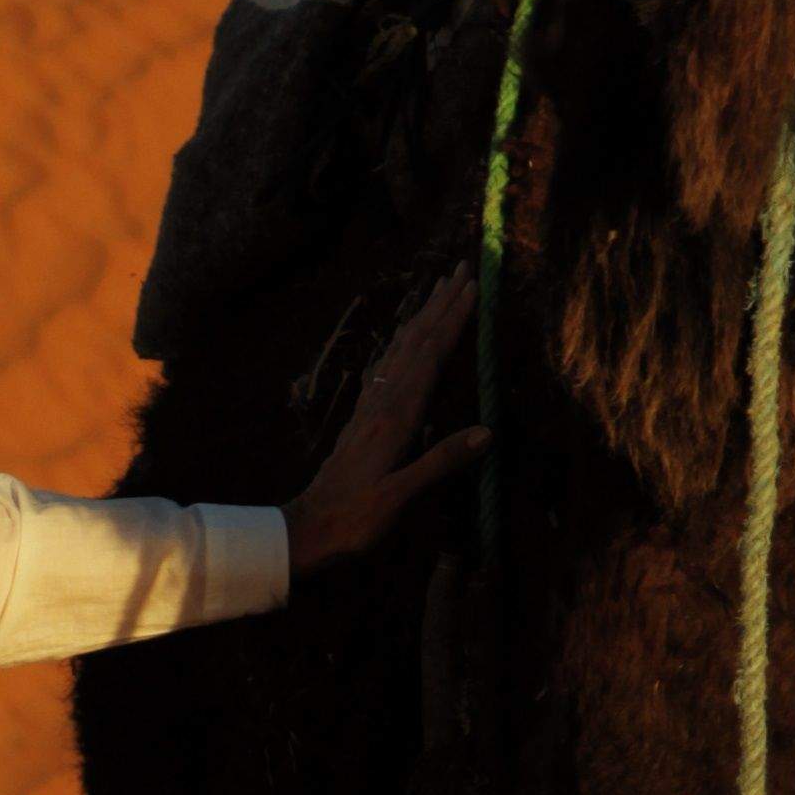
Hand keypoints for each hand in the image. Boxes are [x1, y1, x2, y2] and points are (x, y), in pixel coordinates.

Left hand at [284, 267, 484, 580]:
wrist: (308, 527)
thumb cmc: (354, 517)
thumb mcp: (400, 495)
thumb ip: (441, 461)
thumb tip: (487, 433)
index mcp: (396, 415)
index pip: (431, 355)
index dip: (454, 320)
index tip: (473, 287)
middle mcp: (383, 402)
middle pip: (416, 341)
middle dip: (440, 303)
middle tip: (461, 267)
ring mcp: (371, 407)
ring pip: (401, 349)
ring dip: (422, 316)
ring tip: (438, 289)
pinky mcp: (363, 419)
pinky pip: (388, 367)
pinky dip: (404, 343)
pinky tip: (404, 341)